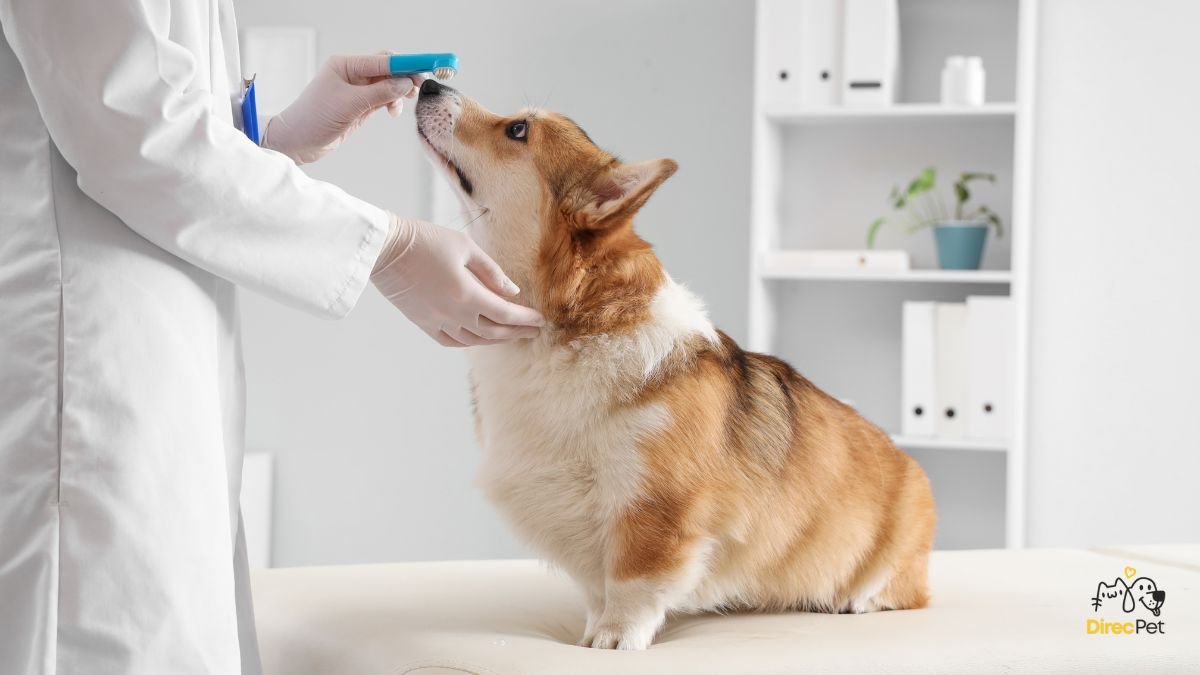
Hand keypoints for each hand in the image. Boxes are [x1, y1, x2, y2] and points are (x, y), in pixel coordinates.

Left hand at [262, 53, 420, 163]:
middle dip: (405, 78)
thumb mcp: (350, 104)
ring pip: (388, 85)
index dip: (405, 64)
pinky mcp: (360, 105)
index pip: (382, 60)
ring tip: (402, 104)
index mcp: (346, 65)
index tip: (424, 70)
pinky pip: (383, 99)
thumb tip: (406, 84)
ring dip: (399, 93)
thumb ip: (379, 93)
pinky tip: (393, 112)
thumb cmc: (314, 118)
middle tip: (420, 88)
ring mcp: (357, 90)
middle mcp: (352, 74)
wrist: (297, 141)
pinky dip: (392, 103)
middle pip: (388, 70)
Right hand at [372, 215, 544, 346]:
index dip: (525, 319)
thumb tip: (512, 292)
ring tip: (511, 335)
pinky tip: (478, 337)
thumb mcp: (464, 247)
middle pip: (493, 331)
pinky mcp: (422, 322)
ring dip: (496, 339)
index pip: (505, 314)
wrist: (385, 248)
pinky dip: (469, 341)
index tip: (541, 320)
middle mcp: (453, 313)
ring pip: (474, 339)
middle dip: (516, 332)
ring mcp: (436, 321)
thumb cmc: (425, 240)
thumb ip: (491, 271)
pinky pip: (451, 341)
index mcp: (467, 294)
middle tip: (533, 331)